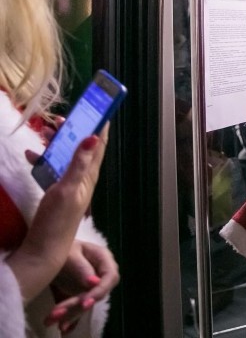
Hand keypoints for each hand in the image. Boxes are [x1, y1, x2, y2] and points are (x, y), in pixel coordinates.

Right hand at [9, 127, 108, 301]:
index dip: (100, 128)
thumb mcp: (68, 189)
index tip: (99, 110)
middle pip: (81, 148)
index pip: (98, 147)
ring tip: (46, 130)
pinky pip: (51, 169)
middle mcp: (82, 179)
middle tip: (60, 118)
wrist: (44, 248)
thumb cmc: (57, 221)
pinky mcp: (56, 192)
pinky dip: (43, 160)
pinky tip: (31, 155)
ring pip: (65, 156)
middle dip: (73, 131)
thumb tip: (93, 137)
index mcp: (88, 176)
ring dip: (57, 142)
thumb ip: (79, 163)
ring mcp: (69, 185)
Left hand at [45, 240, 119, 329]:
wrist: (51, 249)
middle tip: (58, 314)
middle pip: (96, 294)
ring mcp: (92, 285)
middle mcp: (101, 273)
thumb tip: (94, 282)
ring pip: (86, 303)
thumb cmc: (63, 246)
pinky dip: (69, 317)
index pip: (110, 277)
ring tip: (51, 319)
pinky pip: (78, 307)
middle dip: (77, 306)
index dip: (99, 291)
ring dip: (70, 314)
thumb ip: (81, 266)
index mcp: (104, 258)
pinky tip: (62, 327)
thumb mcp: (70, 252)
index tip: (86, 303)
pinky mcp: (82, 294)